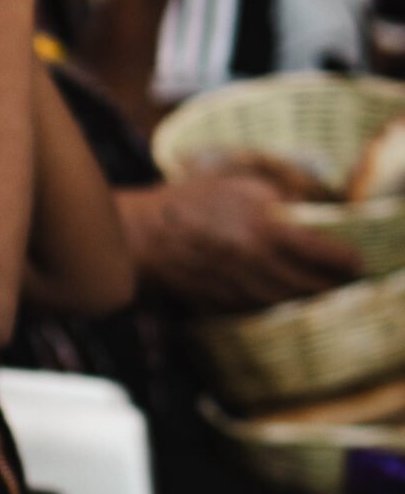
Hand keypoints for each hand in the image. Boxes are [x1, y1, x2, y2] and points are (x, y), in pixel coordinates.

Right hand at [122, 174, 362, 310]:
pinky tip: (281, 299)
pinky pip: (260, 310)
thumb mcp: (233, 183)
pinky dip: (276, 307)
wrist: (136, 236)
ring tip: (319, 293)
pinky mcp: (222, 303)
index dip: (349, 260)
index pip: (327, 253)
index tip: (357, 261)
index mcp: (266, 229)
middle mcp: (258, 264)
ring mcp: (239, 288)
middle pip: (313, 287)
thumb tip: (309, 208)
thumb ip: (277, 194)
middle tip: (345, 281)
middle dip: (334, 286)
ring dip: (308, 300)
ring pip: (289, 303)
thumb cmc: (183, 203)